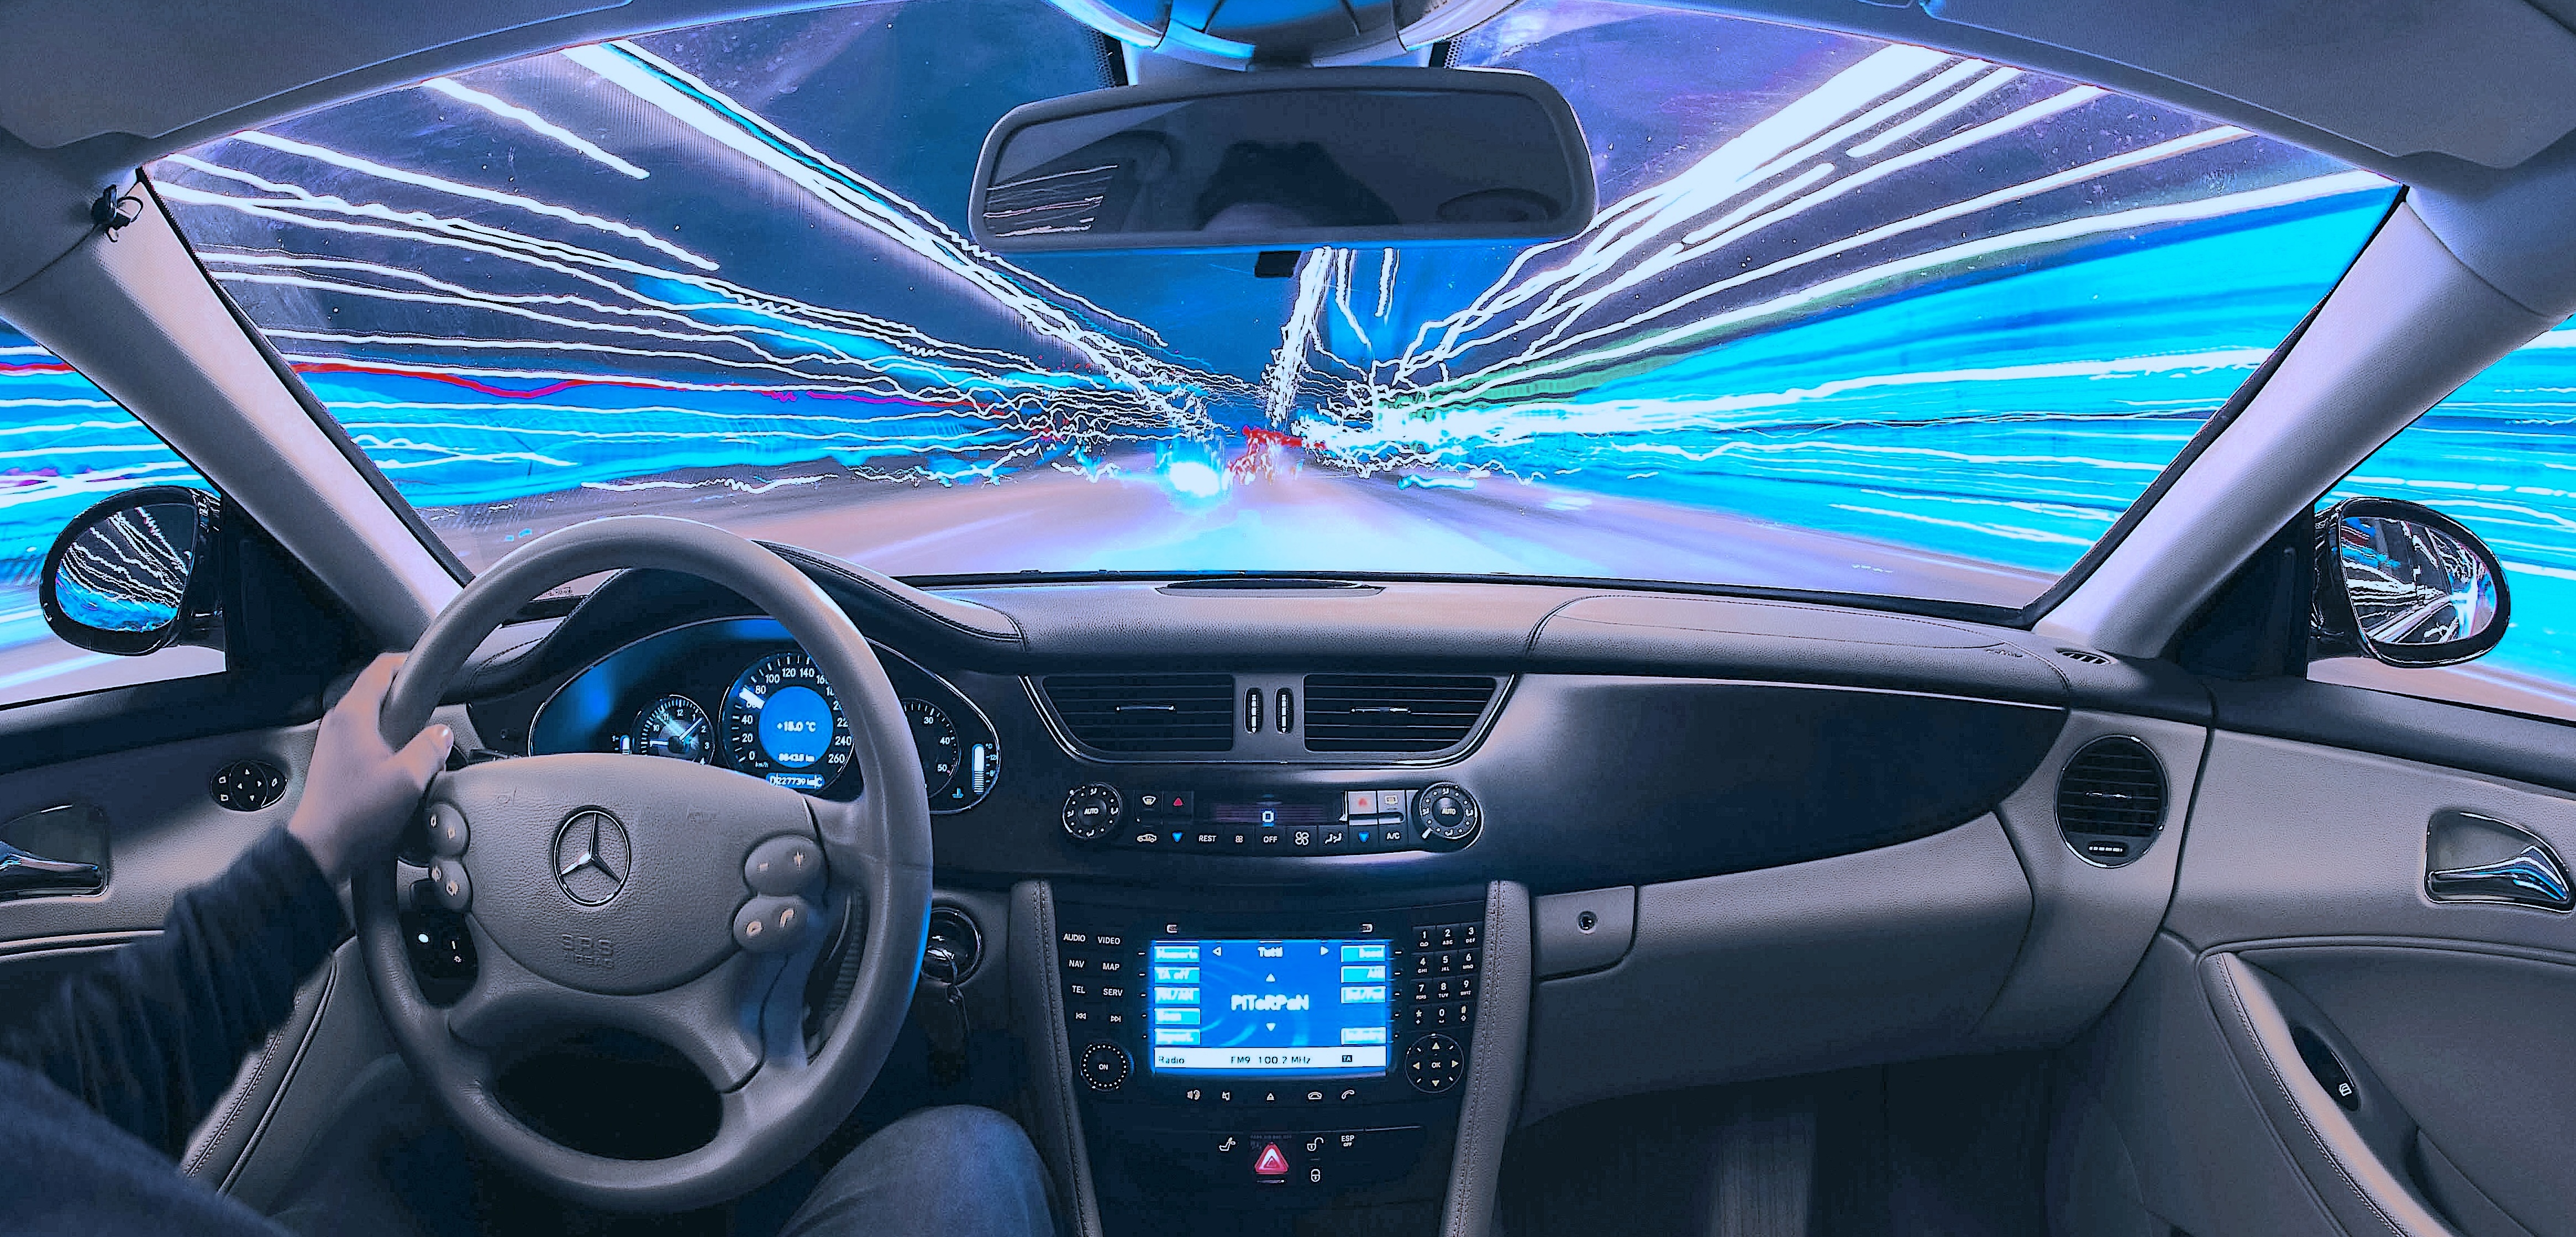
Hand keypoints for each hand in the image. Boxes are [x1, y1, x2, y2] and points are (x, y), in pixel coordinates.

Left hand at [288, 654, 452, 881]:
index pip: (382, 668)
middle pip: (380, 692)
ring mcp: (334, 743)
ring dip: (401, 727)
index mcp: (353, 716)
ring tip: (421, 749)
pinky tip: (402, 770)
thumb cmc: (355, 817)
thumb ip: (431, 747)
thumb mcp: (409, 780)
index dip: (411, 663)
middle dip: (411, 700)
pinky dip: (389, 745)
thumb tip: (442, 733)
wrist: (320, 852)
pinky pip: (368, 739)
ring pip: (375, 718)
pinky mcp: (335, 763)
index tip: (433, 668)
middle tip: (435, 715)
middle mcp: (338, 723)